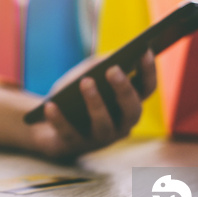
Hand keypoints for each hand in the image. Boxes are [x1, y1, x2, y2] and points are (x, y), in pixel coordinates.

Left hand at [30, 50, 156, 160]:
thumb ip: (100, 64)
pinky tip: (51, 105)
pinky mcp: (75, 145)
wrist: (48, 125)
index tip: (145, 50)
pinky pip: (68, 133)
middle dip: (124, 90)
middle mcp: (121, 125)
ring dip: (95, 103)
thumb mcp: (86, 74)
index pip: (146, 89)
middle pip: (131, 110)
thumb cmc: (74, 95)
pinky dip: (59, 120)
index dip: (148, 71)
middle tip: (113, 70)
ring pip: (103, 125)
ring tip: (85, 82)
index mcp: (128, 105)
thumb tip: (113, 57)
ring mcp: (100, 139)